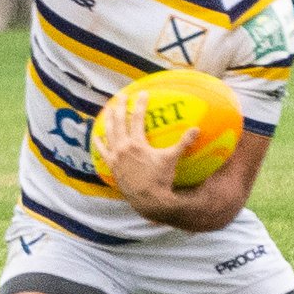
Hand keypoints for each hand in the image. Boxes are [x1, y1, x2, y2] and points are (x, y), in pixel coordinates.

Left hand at [93, 91, 196, 210]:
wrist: (147, 199)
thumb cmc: (160, 179)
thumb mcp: (171, 159)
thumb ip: (183, 143)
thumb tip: (197, 129)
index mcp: (137, 143)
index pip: (137, 118)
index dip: (140, 104)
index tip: (142, 93)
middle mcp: (123, 147)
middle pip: (119, 121)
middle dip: (120, 106)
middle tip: (121, 96)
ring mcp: (115, 157)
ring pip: (108, 133)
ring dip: (108, 120)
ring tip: (107, 110)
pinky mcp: (112, 166)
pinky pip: (102, 151)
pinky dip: (99, 142)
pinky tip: (96, 136)